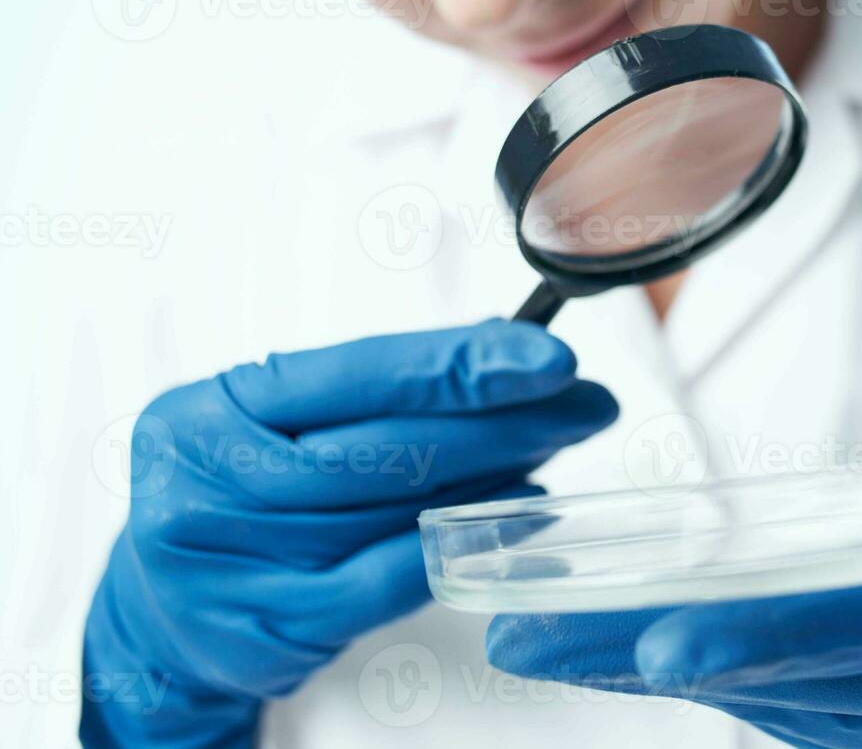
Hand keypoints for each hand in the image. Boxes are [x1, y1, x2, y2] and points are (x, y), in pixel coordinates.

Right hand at [82, 319, 616, 747]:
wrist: (155, 605)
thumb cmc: (240, 489)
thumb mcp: (282, 419)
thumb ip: (380, 386)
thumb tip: (503, 350)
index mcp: (211, 408)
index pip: (361, 374)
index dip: (465, 364)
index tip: (551, 357)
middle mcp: (207, 482)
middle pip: (388, 446)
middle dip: (506, 422)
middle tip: (585, 405)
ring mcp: (229, 565)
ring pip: (395, 513)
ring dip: (495, 480)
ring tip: (555, 452)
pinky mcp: (262, 631)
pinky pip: (384, 584)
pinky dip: (459, 545)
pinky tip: (514, 518)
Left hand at [484, 353, 861, 747]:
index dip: (769, 636)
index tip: (668, 640)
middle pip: (773, 676)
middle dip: (649, 659)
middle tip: (527, 635)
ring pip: (742, 696)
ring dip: (630, 672)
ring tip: (522, 636)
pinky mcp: (845, 727)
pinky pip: (749, 701)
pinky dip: (663, 678)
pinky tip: (585, 650)